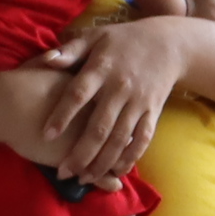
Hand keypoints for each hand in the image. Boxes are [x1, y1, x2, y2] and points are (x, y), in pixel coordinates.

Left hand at [38, 21, 187, 188]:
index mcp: (101, 69)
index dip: (62, 115)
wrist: (168, 44)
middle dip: (81, 153)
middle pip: (99, 126)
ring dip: (102, 162)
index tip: (46, 135)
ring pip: (119, 139)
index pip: (78, 94)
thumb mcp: (95, 37)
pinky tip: (116, 172)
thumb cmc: (122, 40)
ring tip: (83, 179)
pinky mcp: (153, 112)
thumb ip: (70, 50)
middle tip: (63, 172)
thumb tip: (46, 60)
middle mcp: (120, 88)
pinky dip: (130, 157)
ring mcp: (138, 102)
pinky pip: (142, 139)